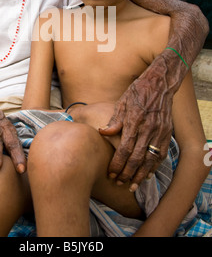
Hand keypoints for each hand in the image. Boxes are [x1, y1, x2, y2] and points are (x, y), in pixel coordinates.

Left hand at [99, 55, 173, 189]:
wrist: (160, 84)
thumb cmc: (137, 92)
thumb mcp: (122, 102)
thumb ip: (114, 120)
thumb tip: (102, 133)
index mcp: (134, 120)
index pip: (125, 148)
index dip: (117, 163)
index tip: (110, 173)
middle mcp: (148, 128)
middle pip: (137, 157)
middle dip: (127, 173)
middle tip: (118, 182)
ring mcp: (159, 131)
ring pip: (150, 159)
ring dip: (141, 174)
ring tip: (132, 185)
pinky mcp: (167, 133)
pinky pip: (161, 154)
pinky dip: (154, 166)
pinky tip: (147, 174)